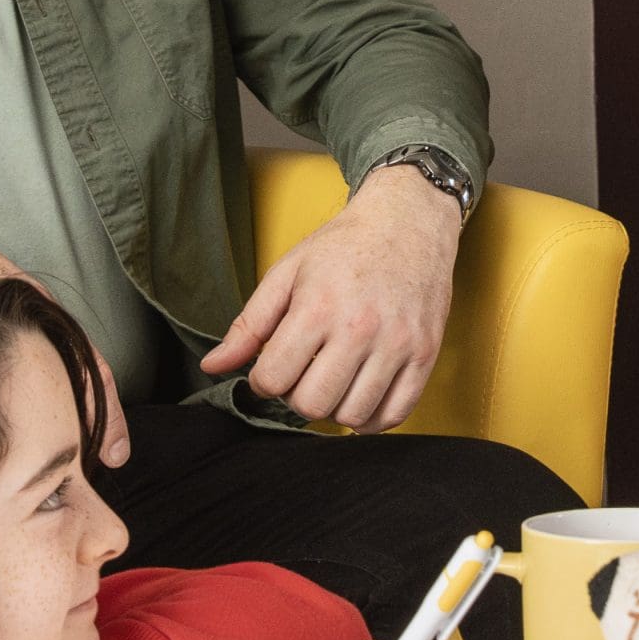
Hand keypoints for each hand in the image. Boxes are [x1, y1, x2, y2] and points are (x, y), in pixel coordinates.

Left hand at [200, 165, 460, 429]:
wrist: (408, 219)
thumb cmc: (344, 245)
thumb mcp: (287, 273)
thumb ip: (249, 325)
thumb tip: (212, 367)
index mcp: (317, 307)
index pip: (273, 380)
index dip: (265, 380)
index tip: (275, 366)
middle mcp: (359, 329)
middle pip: (312, 405)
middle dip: (298, 396)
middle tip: (304, 374)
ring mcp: (397, 344)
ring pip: (353, 415)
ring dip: (335, 407)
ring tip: (334, 380)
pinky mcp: (425, 354)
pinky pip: (395, 415)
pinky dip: (372, 420)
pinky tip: (361, 396)